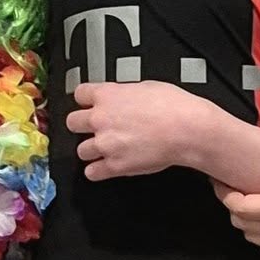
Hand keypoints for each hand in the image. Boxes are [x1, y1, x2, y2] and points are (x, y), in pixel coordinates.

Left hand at [66, 79, 199, 180]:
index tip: (89, 104)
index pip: (79, 94)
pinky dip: (97, 171)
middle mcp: (100, 119)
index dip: (86, 100)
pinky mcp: (114, 166)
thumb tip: (120, 99)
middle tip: (94, 128)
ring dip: (91, 150)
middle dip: (82, 125)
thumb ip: (123, 94)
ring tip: (106, 148)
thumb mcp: (144, 86)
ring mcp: (105, 144)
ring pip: (81, 150)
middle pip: (72, 122)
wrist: (187, 130)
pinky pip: (92, 173)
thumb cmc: (173, 107)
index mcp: (107, 95)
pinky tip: (104, 166)